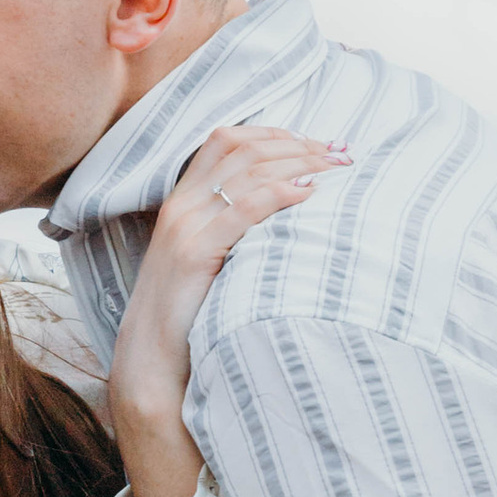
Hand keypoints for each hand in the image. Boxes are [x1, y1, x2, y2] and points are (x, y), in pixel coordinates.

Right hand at [110, 124, 351, 496]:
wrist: (155, 362)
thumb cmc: (193, 316)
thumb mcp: (213, 262)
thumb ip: (237, 230)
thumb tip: (292, 210)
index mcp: (182, 200)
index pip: (227, 140)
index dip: (276, 134)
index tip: (321, 144)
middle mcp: (180, 205)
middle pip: (241, 147)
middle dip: (297, 143)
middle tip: (342, 153)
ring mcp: (185, 226)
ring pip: (245, 169)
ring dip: (298, 161)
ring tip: (337, 168)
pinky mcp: (194, 252)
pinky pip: (242, 208)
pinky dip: (279, 193)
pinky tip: (309, 193)